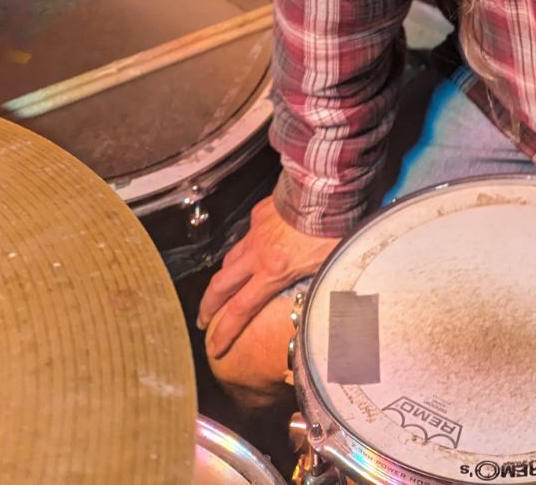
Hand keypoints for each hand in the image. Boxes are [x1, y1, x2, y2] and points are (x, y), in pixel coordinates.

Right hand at [196, 195, 337, 358]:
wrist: (325, 187)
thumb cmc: (332, 228)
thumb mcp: (328, 267)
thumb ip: (318, 288)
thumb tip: (329, 309)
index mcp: (273, 271)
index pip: (241, 309)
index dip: (224, 332)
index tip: (213, 348)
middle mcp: (258, 253)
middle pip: (222, 285)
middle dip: (208, 306)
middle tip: (203, 320)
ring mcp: (256, 231)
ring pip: (230, 258)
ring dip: (223, 277)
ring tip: (222, 289)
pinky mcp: (260, 212)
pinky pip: (246, 234)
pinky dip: (244, 247)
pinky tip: (250, 249)